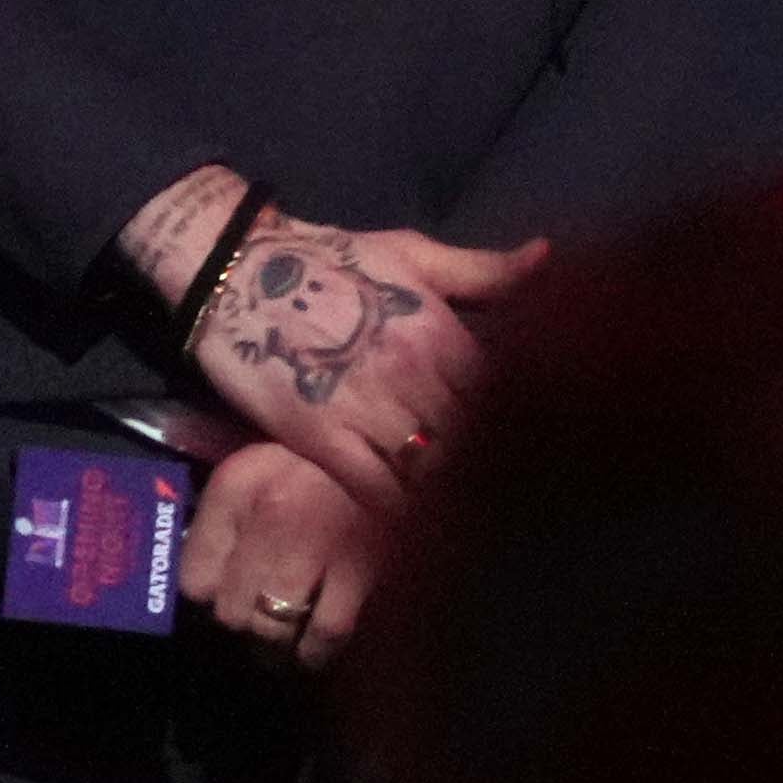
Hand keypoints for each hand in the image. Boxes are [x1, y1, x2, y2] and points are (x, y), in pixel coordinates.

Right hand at [120, 165, 535, 513]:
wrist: (234, 268)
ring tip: (472, 523)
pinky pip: (377, 492)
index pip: (505, 394)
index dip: (523, 423)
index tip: (535, 448)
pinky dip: (403, 516)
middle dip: (493, 468)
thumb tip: (548, 256)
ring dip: (453, 499)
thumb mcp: (411, 252)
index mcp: (440, 329)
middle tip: (510, 497)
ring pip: (431, 473)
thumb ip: (482, 269)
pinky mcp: (322, 440)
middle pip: (474, 442)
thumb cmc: (329, 258)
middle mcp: (413, 372)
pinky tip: (419, 530)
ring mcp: (367, 409)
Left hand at [178, 442, 382, 667]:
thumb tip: (198, 566)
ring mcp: (312, 549)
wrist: (390, 439)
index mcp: (236, 489)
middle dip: (243, 616)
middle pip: (230, 610)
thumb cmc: (316, 453)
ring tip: (284, 633)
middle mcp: (267, 519)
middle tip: (258, 611)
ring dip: (276, 637)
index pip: (194, 576)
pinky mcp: (358, 571)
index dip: (208, 592)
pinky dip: (316, 650)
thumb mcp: (256, 463)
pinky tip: (314, 649)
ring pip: (271, 628)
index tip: (221, 592)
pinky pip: (323, 634)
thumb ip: (222, 512)